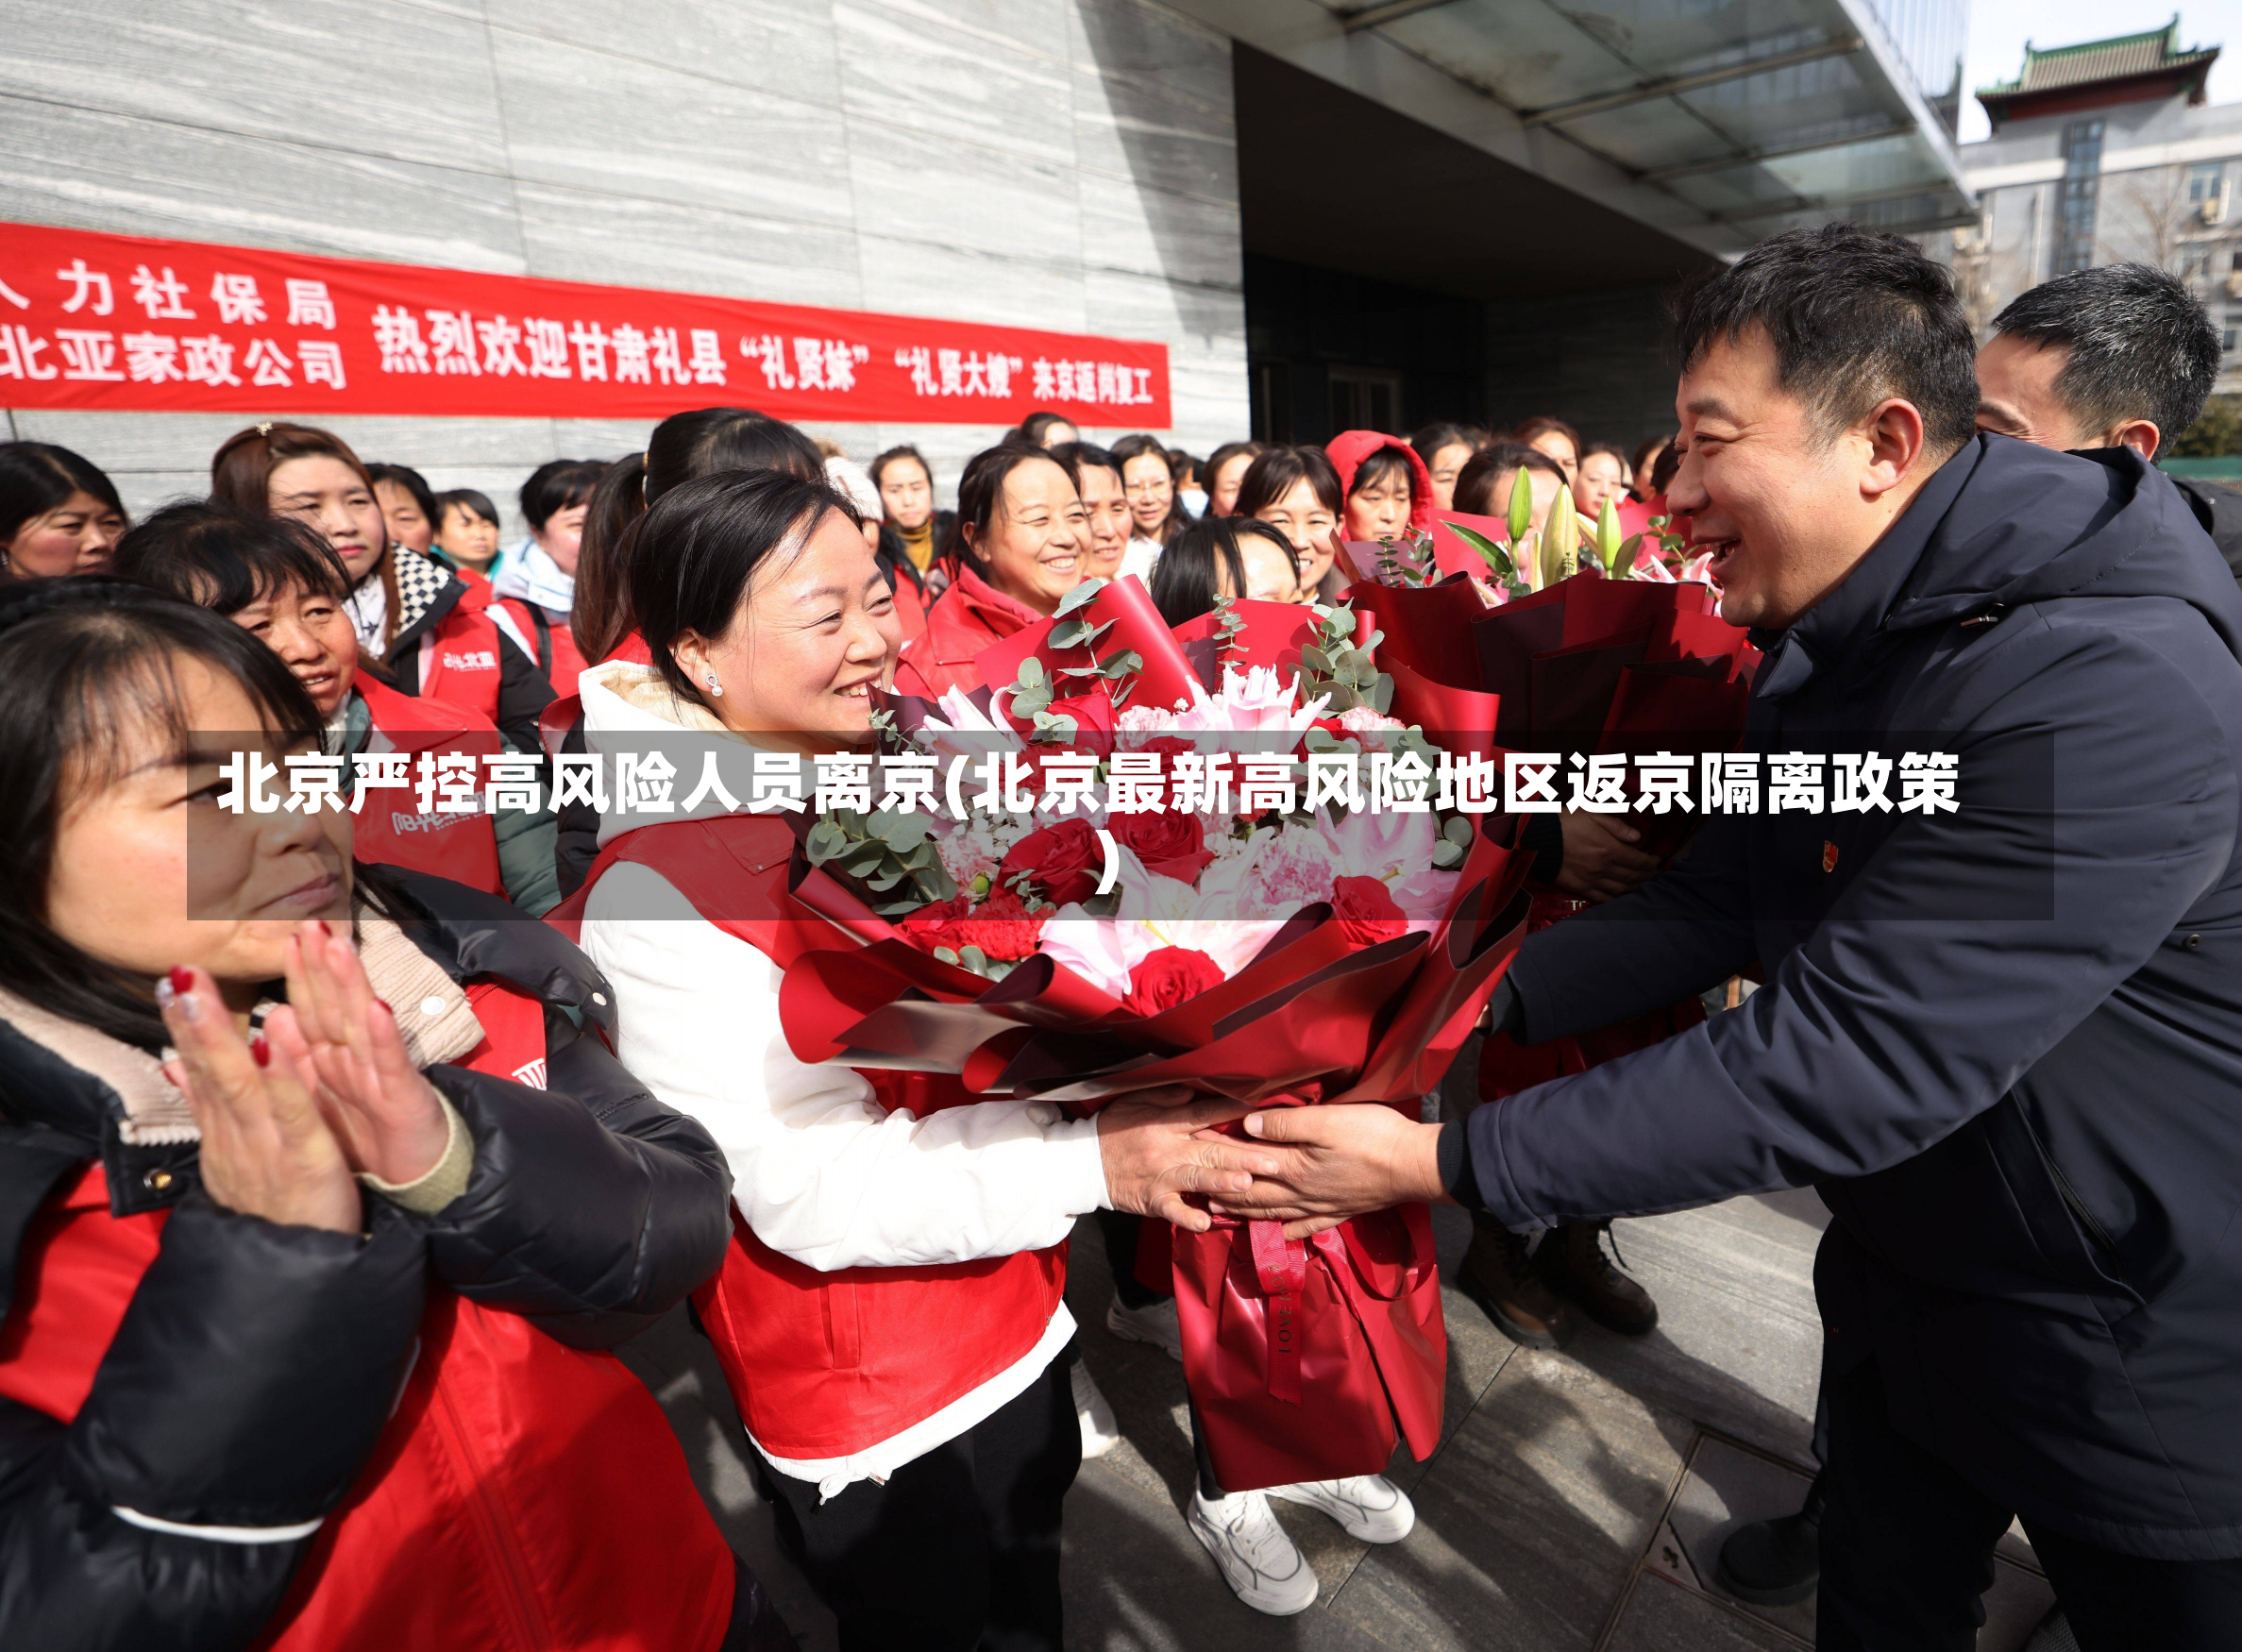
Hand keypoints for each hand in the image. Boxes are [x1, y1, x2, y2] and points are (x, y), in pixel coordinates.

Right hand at [158, 965, 360, 1232]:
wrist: (296, 1268)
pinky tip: (268, 1045)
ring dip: (222, 1038)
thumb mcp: (235, 1152)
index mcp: (227, 1130)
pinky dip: (281, 1080)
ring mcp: (268, 1148)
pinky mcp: (306, 1161)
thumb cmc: (274, 1204)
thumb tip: (174, 1066)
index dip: (185, 1025)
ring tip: (203, 995)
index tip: (170, 980)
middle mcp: (238, 1135)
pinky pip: (292, 1115)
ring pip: (241, 1086)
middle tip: (177, 974)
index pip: (201, 1069)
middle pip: (211, 1071)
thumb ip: (208, 1107)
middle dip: (194, 1021)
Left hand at [276, 920, 450, 1185]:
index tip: (283, 934)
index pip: (311, 1007)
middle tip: (309, 922)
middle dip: (322, 963)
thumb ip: (301, 1056)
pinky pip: (391, 1064)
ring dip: (351, 984)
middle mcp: (355, 1056)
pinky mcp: (404, 1096)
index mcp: (330, 1058)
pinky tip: (378, 1011)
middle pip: (335, 1003)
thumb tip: (271, 1017)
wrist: (415, 1178)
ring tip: (338, 948)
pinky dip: (384, 1037)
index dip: (298, 972)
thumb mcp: (324, 1095)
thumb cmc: (367, 1135)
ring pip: (362, 1021)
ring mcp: (381, 1072)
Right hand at [1096, 1085, 1267, 1232]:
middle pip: (1210, 1150)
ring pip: (1196, 1179)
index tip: (1260, 1111)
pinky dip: (1188, 1217)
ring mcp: (1160, 1176)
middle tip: (1274, 1161)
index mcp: (1166, 1122)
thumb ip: (1167, 1095)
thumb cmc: (1115, 1128)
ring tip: (1247, 1185)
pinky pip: (1172, 1211)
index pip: (1204, 1113)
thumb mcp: (1137, 1101)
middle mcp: (1167, 1148)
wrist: (1083, 1162)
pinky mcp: (1152, 1200)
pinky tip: (1207, 1222)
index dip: (1232, 1111)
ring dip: (1221, 1183)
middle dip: (1243, 1156)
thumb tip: (1194, 1088)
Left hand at [1216, 1104, 1447, 1239]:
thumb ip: (1285, 1125)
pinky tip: (1283, 1234)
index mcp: (1295, 1168)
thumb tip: (1248, 1125)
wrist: (1415, 1166)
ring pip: (1274, 1211)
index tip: (1196, 1142)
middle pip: (1254, 1193)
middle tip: (1197, 1186)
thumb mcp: (1326, 1121)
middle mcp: (1302, 1192)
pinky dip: (1290, 1231)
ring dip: (1244, 1211)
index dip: (1222, 1149)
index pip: (1249, 1158)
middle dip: (1224, 1188)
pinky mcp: (1341, 1211)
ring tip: (1221, 1211)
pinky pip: (1307, 1226)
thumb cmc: (1372, 1136)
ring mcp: (1322, 1205)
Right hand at [1555, 812, 1658, 902]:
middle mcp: (1603, 867)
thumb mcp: (1592, 813)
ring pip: (1621, 890)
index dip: (1651, 862)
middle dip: (1647, 876)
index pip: (1638, 860)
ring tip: (1642, 884)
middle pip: (1632, 877)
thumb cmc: (1565, 822)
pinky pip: (1603, 898)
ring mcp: (1592, 880)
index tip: (1658, 861)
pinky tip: (1623, 896)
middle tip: (1653, 873)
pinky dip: (1617, 899)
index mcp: (1608, 848)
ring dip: (1635, 888)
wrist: (1538, 838)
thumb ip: (1617, 825)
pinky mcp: (1580, 887)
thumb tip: (1637, 837)